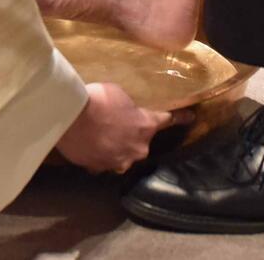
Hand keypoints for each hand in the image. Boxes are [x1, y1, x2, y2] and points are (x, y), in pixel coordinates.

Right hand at [56, 82, 191, 172]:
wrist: (71, 118)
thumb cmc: (99, 99)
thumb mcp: (120, 94)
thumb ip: (129, 107)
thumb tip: (125, 111)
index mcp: (146, 126)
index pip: (169, 120)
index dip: (181, 118)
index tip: (191, 117)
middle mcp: (137, 148)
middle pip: (142, 141)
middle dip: (134, 134)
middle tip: (121, 123)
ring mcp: (118, 161)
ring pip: (124, 155)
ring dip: (118, 147)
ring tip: (104, 136)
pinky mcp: (99, 168)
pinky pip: (103, 162)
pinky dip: (100, 155)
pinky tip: (91, 145)